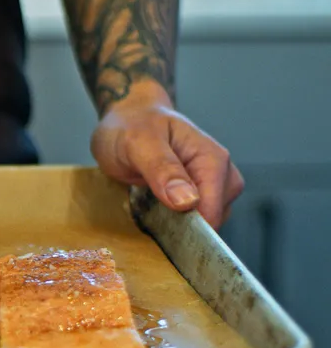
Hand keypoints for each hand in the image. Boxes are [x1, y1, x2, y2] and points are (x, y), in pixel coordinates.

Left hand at [90, 83, 243, 228]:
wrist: (127, 117)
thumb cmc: (131, 125)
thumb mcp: (137, 143)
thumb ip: (162, 169)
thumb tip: (188, 202)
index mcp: (212, 158)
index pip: (214, 207)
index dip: (192, 226)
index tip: (166, 231)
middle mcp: (220, 172)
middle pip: (215, 217)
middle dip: (185, 225)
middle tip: (150, 209)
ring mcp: (211, 184)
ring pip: (206, 221)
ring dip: (180, 223)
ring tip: (152, 204)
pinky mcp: (199, 193)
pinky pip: (196, 219)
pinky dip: (177, 221)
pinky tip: (158, 209)